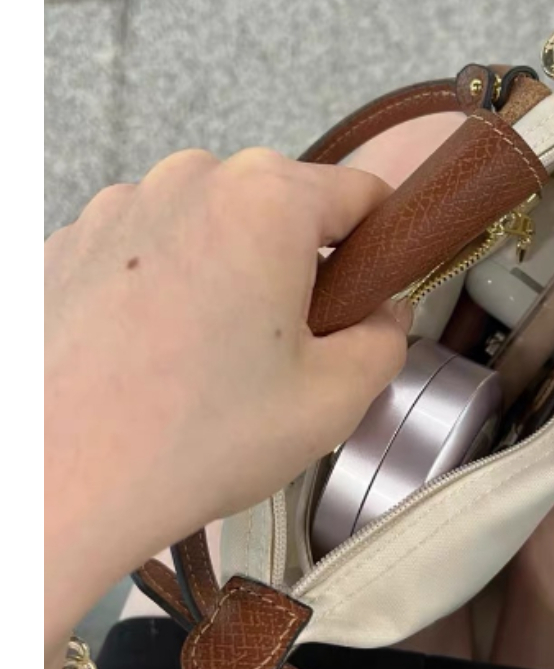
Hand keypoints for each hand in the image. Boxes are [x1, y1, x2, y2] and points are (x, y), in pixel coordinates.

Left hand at [45, 148, 409, 651]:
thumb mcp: (333, 399)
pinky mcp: (72, 241)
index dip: (380, 246)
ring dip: (229, 273)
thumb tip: (382, 313)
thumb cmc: (183, 442)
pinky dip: (166, 286)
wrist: (51, 487)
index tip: (369, 293)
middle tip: (289, 347)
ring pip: (213, 226)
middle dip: (299, 265)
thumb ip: (387, 338)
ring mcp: (121, 206)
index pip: (361, 192)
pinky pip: (150, 247)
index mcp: (265, 200)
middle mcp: (189, 181)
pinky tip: (157, 355)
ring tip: (212, 359)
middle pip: (283, 206)